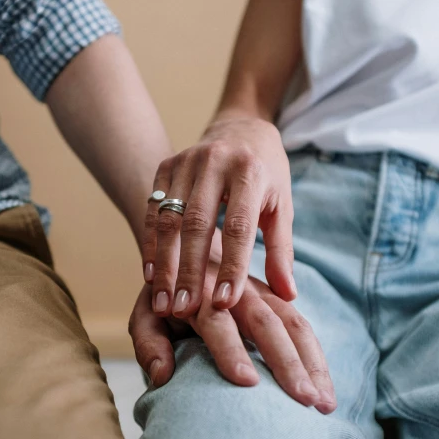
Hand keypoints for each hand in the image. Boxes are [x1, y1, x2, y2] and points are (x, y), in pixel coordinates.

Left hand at [129, 263, 335, 412]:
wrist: (189, 253)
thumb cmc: (165, 298)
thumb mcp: (146, 315)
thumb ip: (149, 344)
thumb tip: (162, 375)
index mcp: (201, 292)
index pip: (217, 322)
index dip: (230, 350)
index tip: (247, 382)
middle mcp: (237, 291)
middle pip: (266, 323)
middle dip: (286, 362)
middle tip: (303, 399)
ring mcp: (263, 295)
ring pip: (294, 323)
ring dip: (312, 362)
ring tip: (324, 402)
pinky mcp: (278, 302)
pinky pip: (303, 327)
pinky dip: (317, 358)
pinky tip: (325, 387)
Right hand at [140, 116, 296, 318]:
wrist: (241, 128)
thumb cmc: (266, 175)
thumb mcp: (282, 207)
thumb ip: (281, 251)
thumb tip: (287, 295)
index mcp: (250, 172)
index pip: (239, 226)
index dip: (231, 266)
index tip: (225, 303)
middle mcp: (215, 162)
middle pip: (197, 224)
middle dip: (190, 271)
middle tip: (185, 310)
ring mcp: (186, 162)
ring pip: (169, 219)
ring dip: (165, 264)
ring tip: (165, 303)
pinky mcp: (166, 166)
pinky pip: (153, 211)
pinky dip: (150, 245)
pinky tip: (151, 277)